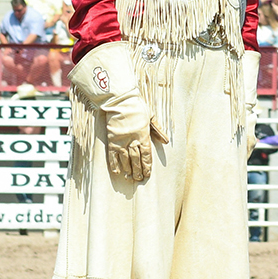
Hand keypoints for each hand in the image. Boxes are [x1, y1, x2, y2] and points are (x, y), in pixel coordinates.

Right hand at [69, 41, 161, 182]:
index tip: (148, 174)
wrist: (119, 100)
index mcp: (143, 135)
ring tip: (130, 177)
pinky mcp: (111, 139)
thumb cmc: (137, 106)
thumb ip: (158, 130)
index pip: (147, 154)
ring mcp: (121, 140)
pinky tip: (117, 171)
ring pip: (125, 159)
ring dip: (128, 169)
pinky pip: (112, 155)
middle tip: (139, 178)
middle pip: (136, 159)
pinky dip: (114, 164)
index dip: (147, 165)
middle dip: (138, 170)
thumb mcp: (151, 116)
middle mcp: (133, 140)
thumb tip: (166, 141)